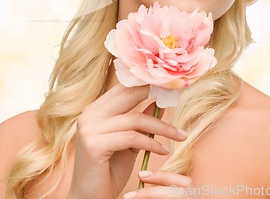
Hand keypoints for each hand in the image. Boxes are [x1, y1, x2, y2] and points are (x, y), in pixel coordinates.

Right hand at [67, 83, 187, 198]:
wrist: (89, 198)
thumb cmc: (108, 171)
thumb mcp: (129, 141)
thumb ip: (140, 121)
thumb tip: (159, 101)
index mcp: (94, 110)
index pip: (122, 88)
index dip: (145, 83)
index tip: (167, 84)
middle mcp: (89, 115)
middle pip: (128, 95)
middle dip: (155, 94)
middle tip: (176, 95)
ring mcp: (89, 128)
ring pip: (135, 119)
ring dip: (162, 127)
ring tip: (180, 135)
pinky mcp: (94, 144)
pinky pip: (132, 138)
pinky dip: (152, 143)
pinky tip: (164, 150)